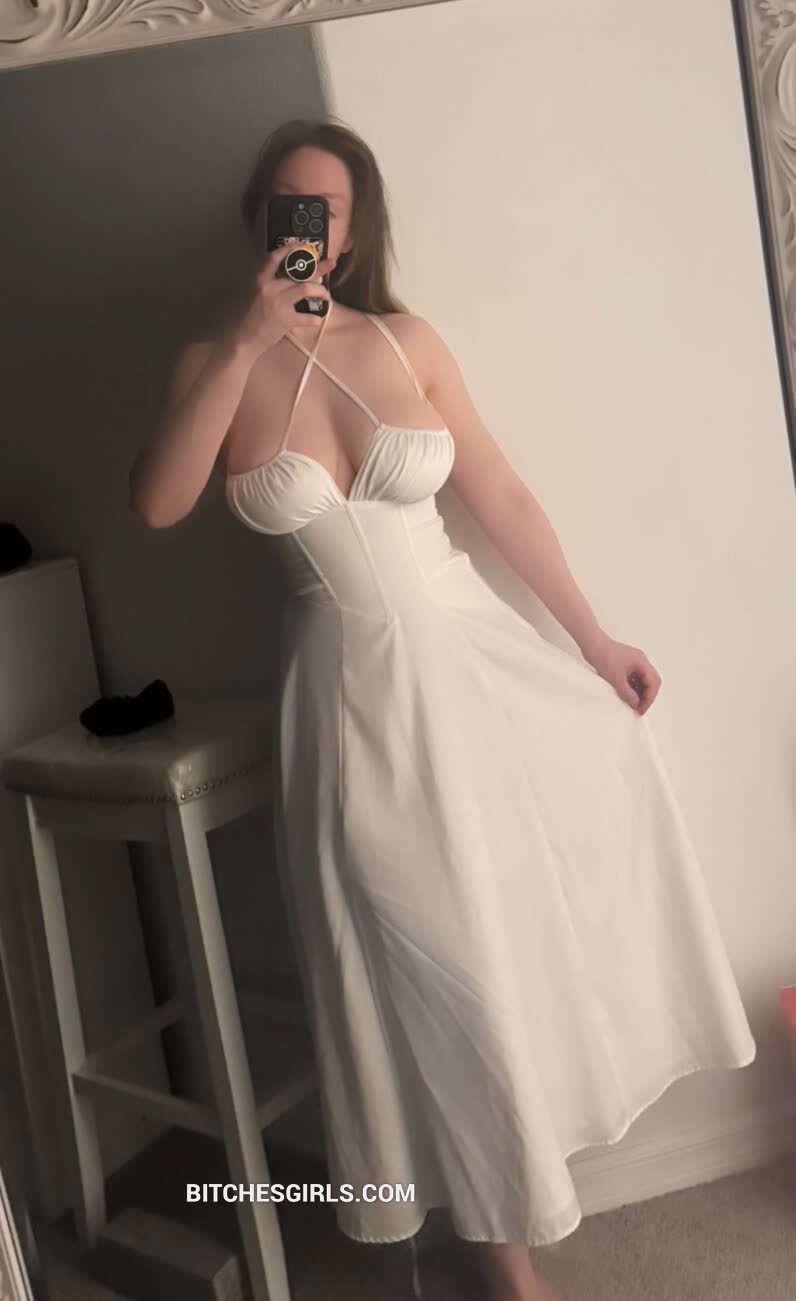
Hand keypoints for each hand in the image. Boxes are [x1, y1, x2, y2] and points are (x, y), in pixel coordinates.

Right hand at [233, 239, 332, 358]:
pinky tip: (317, 319)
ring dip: (321, 291)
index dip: (290, 249)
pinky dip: (316, 318)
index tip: (303, 245)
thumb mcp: (261, 293)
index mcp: (263, 279)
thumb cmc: (256, 315)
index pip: (275, 258)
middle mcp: (271, 288)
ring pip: (307, 289)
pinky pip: (308, 317)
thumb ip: (275, 283)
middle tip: (331, 264)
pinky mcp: (286, 320)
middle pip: (299, 273)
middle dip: (319, 268)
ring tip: (326, 296)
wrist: (247, 337)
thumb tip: (297, 275)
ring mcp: (279, 303)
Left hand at [581, 632, 661, 714]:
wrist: (591, 645)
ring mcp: (633, 663)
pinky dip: (632, 688)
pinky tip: (626, 695)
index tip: (641, 709)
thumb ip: (628, 693)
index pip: (653, 682)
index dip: (649, 698)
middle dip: (646, 696)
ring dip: (639, 693)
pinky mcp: (625, 665)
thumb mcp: (616, 679)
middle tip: (638, 709)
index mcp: (642, 662)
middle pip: (650, 682)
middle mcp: (640, 662)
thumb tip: (635, 704)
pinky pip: (634, 679)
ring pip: (642, 681)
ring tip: (632, 704)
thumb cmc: (604, 656)